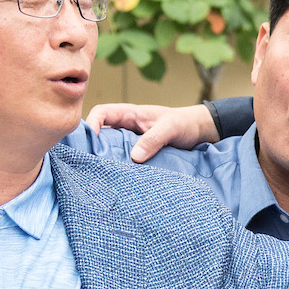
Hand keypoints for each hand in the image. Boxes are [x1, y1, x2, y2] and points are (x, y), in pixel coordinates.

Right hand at [85, 102, 217, 161]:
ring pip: (109, 146)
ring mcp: (130, 139)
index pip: (101, 112)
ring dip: (104, 156)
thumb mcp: (170, 128)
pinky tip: (117, 175)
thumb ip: (153, 139)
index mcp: (130, 113)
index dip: (92, 124)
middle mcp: (126, 125)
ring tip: (101, 171)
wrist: (198, 131)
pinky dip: (117, 163)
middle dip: (93, 144)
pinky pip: (121, 156)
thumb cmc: (184, 123)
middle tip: (91, 162)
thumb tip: (134, 158)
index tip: (92, 142)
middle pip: (100, 132)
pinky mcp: (137, 151)